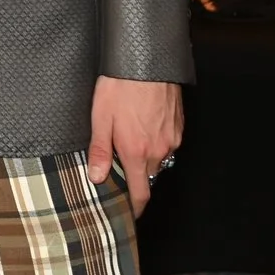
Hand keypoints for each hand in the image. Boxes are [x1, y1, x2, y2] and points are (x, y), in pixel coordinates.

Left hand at [87, 76, 184, 214]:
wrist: (146, 60)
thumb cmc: (120, 86)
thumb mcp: (100, 117)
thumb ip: (99, 150)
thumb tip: (95, 177)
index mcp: (136, 152)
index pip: (141, 193)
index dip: (135, 208)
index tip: (129, 214)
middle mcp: (158, 149)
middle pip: (149, 176)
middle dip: (136, 176)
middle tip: (120, 164)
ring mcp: (172, 138)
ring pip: (159, 159)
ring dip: (146, 157)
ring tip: (130, 139)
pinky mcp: (179, 125)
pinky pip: (168, 143)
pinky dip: (156, 142)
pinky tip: (143, 126)